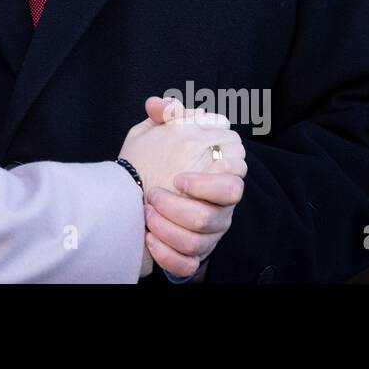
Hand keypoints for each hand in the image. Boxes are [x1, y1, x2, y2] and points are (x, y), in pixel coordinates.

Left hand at [140, 97, 246, 277]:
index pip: (235, 178)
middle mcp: (219, 206)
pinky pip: (187, 263)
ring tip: (145, 212)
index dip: (209, 182)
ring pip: (199, 240)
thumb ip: (165, 116)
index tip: (178, 178)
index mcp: (217, 176)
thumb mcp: (156, 134)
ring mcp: (209, 233)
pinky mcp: (193, 255)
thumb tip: (158, 104)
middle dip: (182, 206)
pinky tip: (148, 239)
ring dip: (167, 227)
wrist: (133, 197)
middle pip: (217, 215)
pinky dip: (166, 254)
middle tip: (154, 195)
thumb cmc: (154, 162)